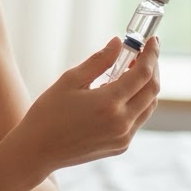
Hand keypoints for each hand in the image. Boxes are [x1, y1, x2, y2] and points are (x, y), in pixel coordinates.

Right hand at [9, 36, 159, 179]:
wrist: (37, 150)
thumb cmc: (48, 113)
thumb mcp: (70, 80)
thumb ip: (99, 61)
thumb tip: (118, 43)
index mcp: (108, 103)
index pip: (143, 73)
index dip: (151, 54)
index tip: (152, 40)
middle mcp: (121, 122)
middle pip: (152, 89)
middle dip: (152, 68)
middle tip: (143, 53)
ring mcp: (123, 137)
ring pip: (149, 106)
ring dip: (146, 86)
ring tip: (131, 71)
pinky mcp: (120, 146)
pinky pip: (138, 120)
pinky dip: (137, 102)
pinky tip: (120, 94)